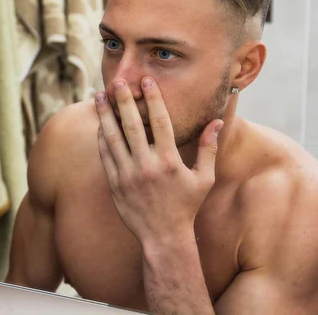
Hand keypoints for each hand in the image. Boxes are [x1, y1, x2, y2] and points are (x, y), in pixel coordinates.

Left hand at [95, 77, 222, 244]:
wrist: (162, 237)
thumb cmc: (186, 206)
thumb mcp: (203, 179)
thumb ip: (208, 148)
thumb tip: (218, 120)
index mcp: (169, 161)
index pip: (160, 122)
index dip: (153, 99)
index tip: (146, 80)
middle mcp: (147, 166)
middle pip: (132, 125)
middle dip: (123, 100)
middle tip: (116, 80)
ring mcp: (127, 175)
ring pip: (113, 138)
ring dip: (105, 115)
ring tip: (99, 96)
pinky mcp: (114, 184)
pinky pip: (105, 155)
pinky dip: (101, 137)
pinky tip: (100, 122)